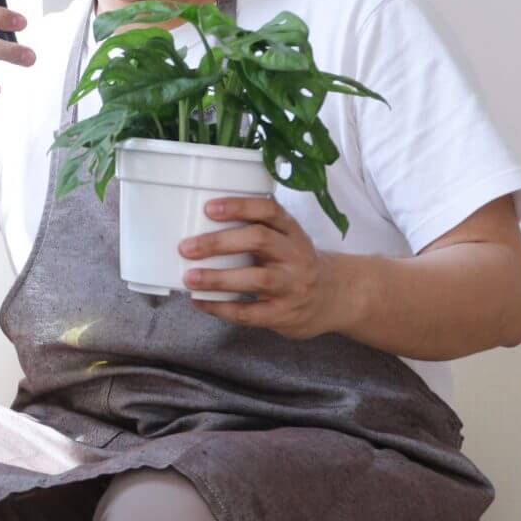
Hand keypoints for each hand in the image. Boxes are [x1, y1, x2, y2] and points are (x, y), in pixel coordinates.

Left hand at [180, 195, 361, 337]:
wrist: (333, 298)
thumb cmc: (296, 263)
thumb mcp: (286, 240)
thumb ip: (256, 231)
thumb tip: (200, 227)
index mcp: (292, 232)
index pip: (269, 211)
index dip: (240, 206)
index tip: (209, 208)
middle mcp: (295, 255)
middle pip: (260, 240)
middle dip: (220, 242)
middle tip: (187, 247)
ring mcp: (292, 286)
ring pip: (257, 279)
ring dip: (219, 278)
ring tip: (190, 278)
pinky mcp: (284, 314)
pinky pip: (250, 312)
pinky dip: (221, 308)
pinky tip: (200, 302)